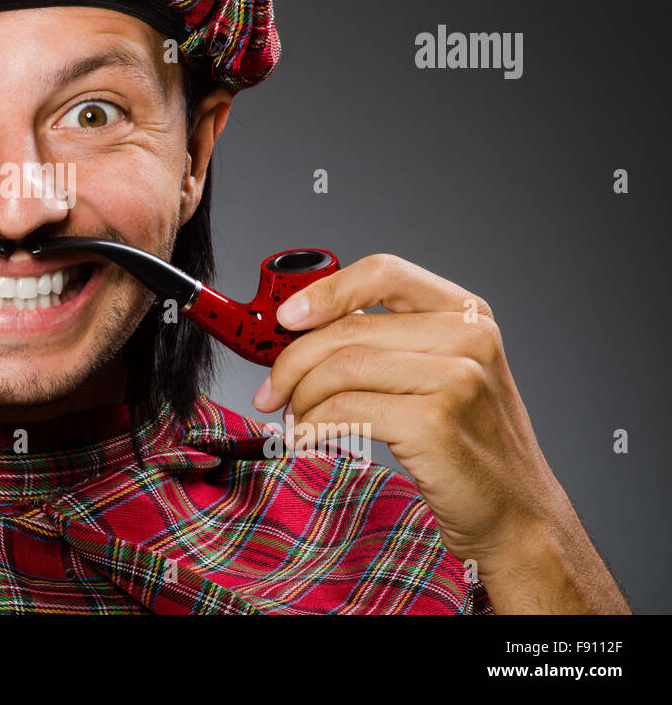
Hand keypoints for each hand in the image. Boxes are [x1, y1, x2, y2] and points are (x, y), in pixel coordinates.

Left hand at [252, 252, 564, 567]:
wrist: (518, 516)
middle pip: (350, 329)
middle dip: (293, 361)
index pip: (383, 272)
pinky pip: (347, 411)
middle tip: (272, 391)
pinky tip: (308, 439)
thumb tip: (308, 324)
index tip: (286, 318)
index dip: (326, 291)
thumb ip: (391, 340)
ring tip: (297, 420)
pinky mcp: (436, 423)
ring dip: (303, 398)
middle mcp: (470, 338)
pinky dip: (314, 425)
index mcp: (468, 314)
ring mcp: (458, 380)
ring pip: (342, 369)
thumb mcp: (445, 373)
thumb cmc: (471, 446)